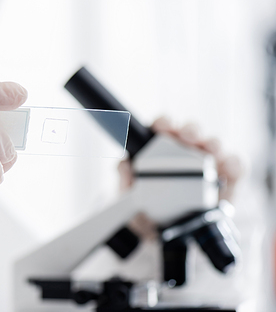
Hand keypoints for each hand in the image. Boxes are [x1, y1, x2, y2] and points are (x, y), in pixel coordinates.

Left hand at [119, 117, 242, 239]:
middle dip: (190, 129)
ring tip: (208, 149)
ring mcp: (207, 164)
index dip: (164, 123)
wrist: (160, 235)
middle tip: (187, 136)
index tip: (162, 126)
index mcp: (160, 149)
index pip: (163, 127)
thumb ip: (125, 179)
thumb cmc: (144, 209)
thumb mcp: (128, 196)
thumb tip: (123, 165)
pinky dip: (233, 163)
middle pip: (191, 131)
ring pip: (213, 144)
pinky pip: (234, 166)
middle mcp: (185, 151)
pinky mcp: (226, 180)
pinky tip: (226, 168)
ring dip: (212, 143)